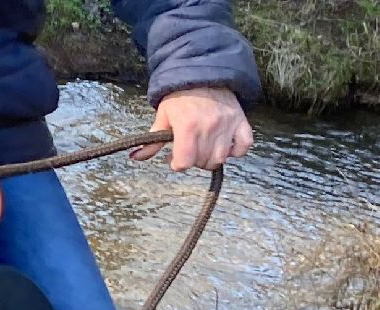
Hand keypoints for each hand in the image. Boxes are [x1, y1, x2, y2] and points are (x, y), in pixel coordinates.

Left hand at [131, 87, 253, 170]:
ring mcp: (227, 125)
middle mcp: (209, 127)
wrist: (203, 75)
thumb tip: (135, 156)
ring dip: (211, 158)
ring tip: (204, 149)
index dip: (177, 164)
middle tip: (189, 151)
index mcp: (187, 126)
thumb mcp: (163, 117)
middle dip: (193, 161)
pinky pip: (244, 147)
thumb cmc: (180, 97)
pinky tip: (225, 147)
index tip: (175, 158)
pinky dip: (236, 151)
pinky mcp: (241, 122)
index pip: (185, 162)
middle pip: (203, 162)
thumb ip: (151, 141)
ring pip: (221, 158)